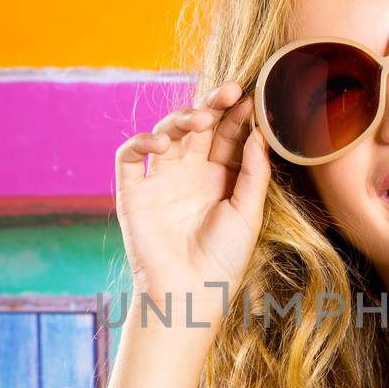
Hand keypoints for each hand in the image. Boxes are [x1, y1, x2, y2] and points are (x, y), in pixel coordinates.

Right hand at [114, 80, 271, 329]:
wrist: (190, 295)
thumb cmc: (223, 260)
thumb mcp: (248, 214)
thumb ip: (253, 173)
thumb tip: (258, 132)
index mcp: (219, 178)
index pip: (226, 136)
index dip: (236, 116)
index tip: (250, 100)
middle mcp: (189, 174)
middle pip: (198, 128)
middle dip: (212, 106)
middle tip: (229, 92)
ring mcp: (161, 181)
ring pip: (167, 134)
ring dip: (181, 119)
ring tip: (199, 120)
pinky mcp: (134, 193)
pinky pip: (130, 157)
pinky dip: (142, 142)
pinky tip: (162, 145)